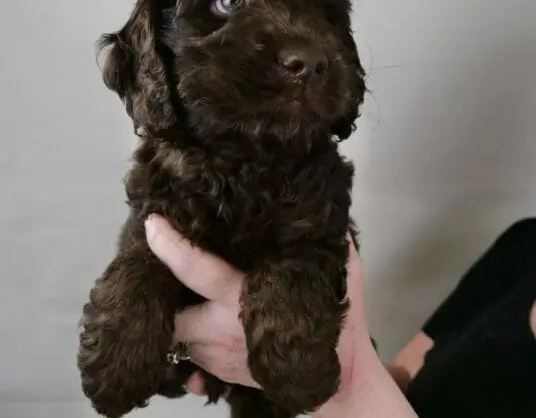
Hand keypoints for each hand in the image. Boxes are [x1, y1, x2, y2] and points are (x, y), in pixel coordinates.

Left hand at [144, 215, 396, 416]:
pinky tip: (207, 325)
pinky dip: (193, 340)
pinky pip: (191, 356)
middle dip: (164, 298)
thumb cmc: (336, 327)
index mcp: (241, 298)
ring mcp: (216, 358)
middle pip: (170, 315)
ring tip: (193, 297)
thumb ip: (331, 244)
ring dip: (182, 318)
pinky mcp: (219, 376)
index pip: (196, 268)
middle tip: (170, 274)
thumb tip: (324, 213)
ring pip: (179, 337)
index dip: (170, 246)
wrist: (338, 385)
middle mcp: (220, 329)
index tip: (153, 223)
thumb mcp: (343, 276)